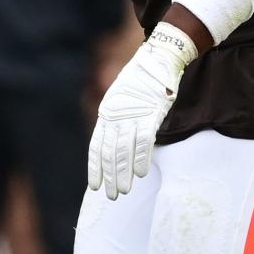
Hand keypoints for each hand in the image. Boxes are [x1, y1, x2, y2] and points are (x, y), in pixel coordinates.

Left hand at [88, 26, 194, 200]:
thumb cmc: (142, 79)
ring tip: (124, 191)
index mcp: (107, 113)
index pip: (97, 146)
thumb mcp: (122, 98)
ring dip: (124, 173)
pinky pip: (144, 141)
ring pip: (125, 151)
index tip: (95, 186)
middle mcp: (116, 116)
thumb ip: (119, 118)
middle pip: (110, 153)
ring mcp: (134, 115)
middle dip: (110, 177)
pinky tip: (141, 174)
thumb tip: (119, 140)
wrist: (158, 58)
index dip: (95, 167)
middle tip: (112, 196)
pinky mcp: (151, 113)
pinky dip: (141, 158)